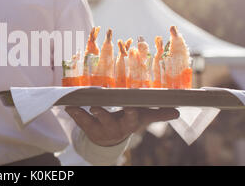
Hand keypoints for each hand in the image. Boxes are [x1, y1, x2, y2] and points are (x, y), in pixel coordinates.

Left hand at [65, 107, 179, 146]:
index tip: (129, 106)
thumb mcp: (142, 118)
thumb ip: (158, 114)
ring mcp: (99, 129)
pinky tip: (67, 105)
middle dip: (103, 115)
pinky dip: (73, 113)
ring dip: (83, 114)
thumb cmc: (128, 121)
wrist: (110, 139)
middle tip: (96, 107)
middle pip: (109, 122)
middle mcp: (114, 128)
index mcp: (129, 124)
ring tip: (76, 106)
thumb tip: (177, 111)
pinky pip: (79, 120)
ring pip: (91, 122)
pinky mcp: (87, 128)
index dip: (131, 113)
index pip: (132, 119)